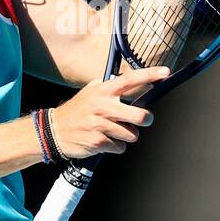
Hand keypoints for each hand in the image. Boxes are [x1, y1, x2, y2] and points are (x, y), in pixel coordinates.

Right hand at [49, 67, 167, 158]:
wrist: (55, 130)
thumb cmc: (77, 111)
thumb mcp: (91, 92)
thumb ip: (111, 87)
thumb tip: (133, 81)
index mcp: (103, 91)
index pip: (130, 80)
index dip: (149, 75)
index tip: (165, 73)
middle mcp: (102, 106)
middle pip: (140, 116)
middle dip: (144, 120)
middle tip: (141, 120)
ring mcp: (100, 125)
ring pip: (132, 135)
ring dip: (126, 136)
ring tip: (112, 131)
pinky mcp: (98, 142)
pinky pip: (120, 147)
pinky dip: (115, 146)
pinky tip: (104, 140)